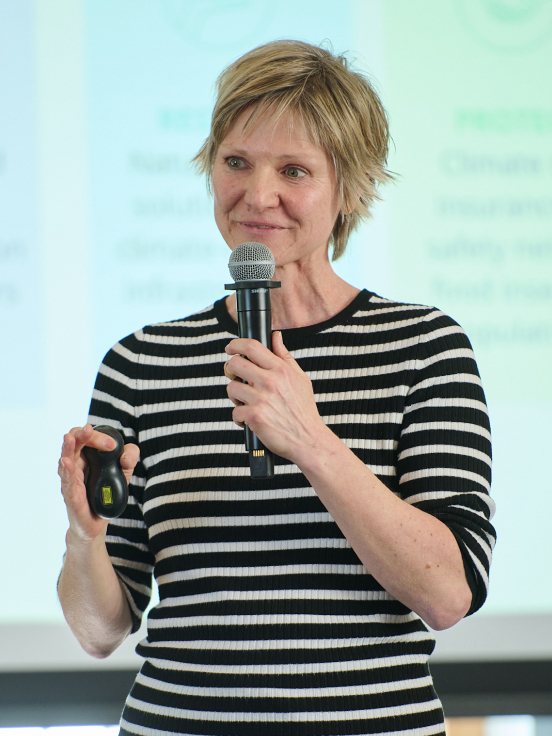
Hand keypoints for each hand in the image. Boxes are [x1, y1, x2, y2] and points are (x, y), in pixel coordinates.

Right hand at [58, 424, 139, 541]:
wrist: (97, 522)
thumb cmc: (106, 493)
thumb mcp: (124, 472)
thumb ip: (129, 458)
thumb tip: (125, 456)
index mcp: (86, 456)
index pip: (86, 438)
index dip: (98, 436)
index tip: (112, 445)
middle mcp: (76, 465)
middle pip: (73, 443)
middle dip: (81, 435)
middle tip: (89, 430)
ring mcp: (71, 480)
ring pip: (65, 459)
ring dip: (68, 448)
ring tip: (69, 438)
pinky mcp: (71, 495)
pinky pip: (67, 482)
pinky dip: (67, 471)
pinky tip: (66, 462)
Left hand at [225, 332, 328, 463]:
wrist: (308, 439)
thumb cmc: (303, 409)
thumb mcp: (300, 378)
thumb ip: (285, 356)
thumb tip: (276, 336)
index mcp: (281, 369)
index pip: (252, 347)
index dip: (236, 344)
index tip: (230, 348)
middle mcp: (270, 381)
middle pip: (235, 364)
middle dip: (231, 370)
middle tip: (236, 377)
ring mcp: (261, 399)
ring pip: (231, 388)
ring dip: (235, 397)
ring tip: (246, 403)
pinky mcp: (254, 417)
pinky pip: (235, 412)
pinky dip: (240, 418)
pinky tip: (250, 420)